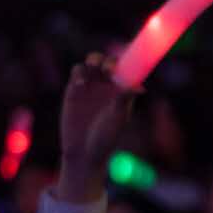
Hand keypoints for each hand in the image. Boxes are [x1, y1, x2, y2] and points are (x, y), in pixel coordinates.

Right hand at [58, 53, 139, 201]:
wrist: (84, 152)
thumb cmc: (106, 138)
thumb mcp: (118, 118)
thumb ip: (124, 99)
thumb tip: (139, 87)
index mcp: (122, 90)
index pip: (126, 68)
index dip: (126, 60)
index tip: (126, 61)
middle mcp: (107, 85)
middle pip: (108, 61)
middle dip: (108, 60)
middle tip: (108, 69)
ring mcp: (90, 86)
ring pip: (92, 62)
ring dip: (95, 60)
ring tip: (96, 69)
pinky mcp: (73, 89)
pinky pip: (77, 72)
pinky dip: (80, 72)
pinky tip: (81, 83)